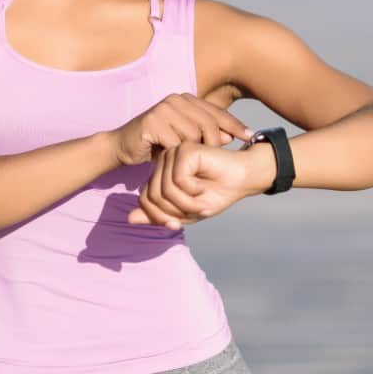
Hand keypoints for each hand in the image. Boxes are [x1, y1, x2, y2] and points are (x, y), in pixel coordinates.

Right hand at [109, 93, 254, 166]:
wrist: (121, 147)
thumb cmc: (156, 144)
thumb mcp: (184, 139)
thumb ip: (205, 135)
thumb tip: (230, 137)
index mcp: (185, 100)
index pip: (216, 112)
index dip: (234, 124)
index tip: (250, 136)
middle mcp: (175, 100)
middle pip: (208, 123)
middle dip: (216, 143)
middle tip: (217, 160)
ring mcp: (163, 109)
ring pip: (193, 134)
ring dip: (195, 152)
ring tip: (194, 164)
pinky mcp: (152, 122)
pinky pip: (176, 143)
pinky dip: (178, 155)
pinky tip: (177, 164)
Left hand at [128, 141, 265, 228]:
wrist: (243, 179)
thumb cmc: (217, 194)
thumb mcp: (185, 211)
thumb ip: (159, 215)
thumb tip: (129, 219)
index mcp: (162, 173)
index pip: (145, 199)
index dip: (159, 216)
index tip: (176, 224)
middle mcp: (165, 161)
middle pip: (152, 195)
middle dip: (174, 212)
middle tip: (195, 213)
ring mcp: (174, 153)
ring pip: (164, 189)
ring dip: (185, 204)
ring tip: (202, 204)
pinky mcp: (185, 150)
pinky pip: (178, 180)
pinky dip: (192, 192)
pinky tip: (204, 187)